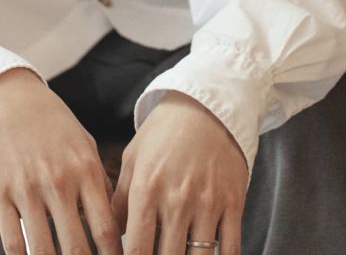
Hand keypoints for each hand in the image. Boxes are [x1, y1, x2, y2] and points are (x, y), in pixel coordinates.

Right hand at [0, 69, 121, 254]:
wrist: (6, 96)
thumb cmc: (50, 122)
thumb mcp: (82, 143)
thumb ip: (98, 180)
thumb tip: (114, 222)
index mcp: (84, 169)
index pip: (106, 230)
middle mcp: (58, 181)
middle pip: (77, 248)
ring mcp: (27, 188)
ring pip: (43, 251)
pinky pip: (13, 241)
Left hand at [111, 92, 247, 254]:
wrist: (205, 106)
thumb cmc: (163, 133)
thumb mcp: (133, 159)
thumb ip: (120, 200)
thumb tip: (111, 237)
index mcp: (147, 188)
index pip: (137, 249)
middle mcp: (177, 198)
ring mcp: (208, 202)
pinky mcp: (234, 202)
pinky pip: (231, 248)